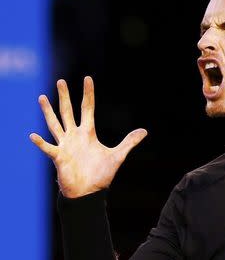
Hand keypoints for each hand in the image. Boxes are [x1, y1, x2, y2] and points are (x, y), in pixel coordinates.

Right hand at [30, 76, 147, 197]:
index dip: (88, 94)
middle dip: (65, 96)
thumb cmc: (100, 174)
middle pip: (68, 111)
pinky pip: (48, 148)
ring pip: (55, 124)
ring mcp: (65, 145)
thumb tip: (144, 131)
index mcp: (88, 133)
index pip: (87, 108)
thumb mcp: (118, 156)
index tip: (87, 79)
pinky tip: (33, 135)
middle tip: (61, 81)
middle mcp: (75, 136)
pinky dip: (41, 143)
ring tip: (42, 98)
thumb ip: (129, 142)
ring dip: (48, 112)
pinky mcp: (59, 158)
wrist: (90, 192)